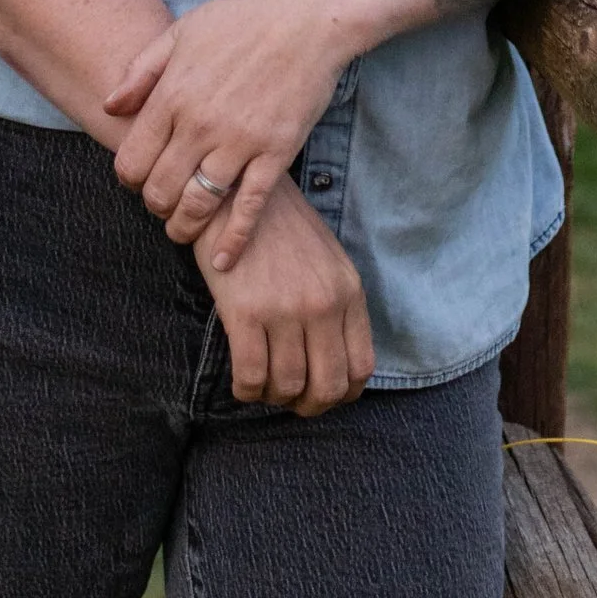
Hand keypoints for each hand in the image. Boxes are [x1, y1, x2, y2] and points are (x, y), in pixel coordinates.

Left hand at [106, 0, 376, 264]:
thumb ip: (141, 71)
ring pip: (198, 205)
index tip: (137, 181)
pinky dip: (233, 240)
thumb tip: (110, 106)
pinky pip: (249, 208)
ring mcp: (239, 141)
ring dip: (184, 227)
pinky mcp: (275, 153)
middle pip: (160, 189)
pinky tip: (222, 260)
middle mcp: (200, 124)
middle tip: (161, 207)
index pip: (132, 159)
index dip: (128, 179)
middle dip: (155, 206)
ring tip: (182, 231)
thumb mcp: (181, 32)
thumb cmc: (241, 19)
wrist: (306, 17)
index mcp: (173, 95)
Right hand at [210, 176, 373, 415]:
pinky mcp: (246, 312)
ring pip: (287, 385)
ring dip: (273, 397)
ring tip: (262, 385)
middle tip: (290, 401)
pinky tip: (242, 381)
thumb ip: (336, 303)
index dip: (342, 393)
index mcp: (348, 291)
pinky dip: (246, 390)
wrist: (235, 192)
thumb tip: (332, 357)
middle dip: (309, 406)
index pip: (361, 367)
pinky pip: (251, 376)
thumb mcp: (327, 260)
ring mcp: (285, 309)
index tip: (321, 393)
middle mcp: (323, 303)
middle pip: (327, 386)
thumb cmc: (279, 227)